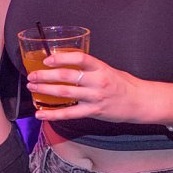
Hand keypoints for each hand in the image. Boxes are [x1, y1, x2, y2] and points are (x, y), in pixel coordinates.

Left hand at [26, 51, 148, 123]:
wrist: (140, 102)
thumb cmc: (123, 84)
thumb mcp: (107, 69)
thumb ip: (89, 67)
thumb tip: (65, 63)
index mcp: (100, 67)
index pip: (79, 58)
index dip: (61, 58)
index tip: (46, 60)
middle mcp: (97, 81)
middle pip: (66, 76)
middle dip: (45, 76)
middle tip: (32, 76)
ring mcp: (95, 97)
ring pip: (65, 93)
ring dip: (45, 90)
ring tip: (32, 88)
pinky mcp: (93, 112)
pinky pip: (69, 114)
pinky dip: (52, 114)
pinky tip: (40, 114)